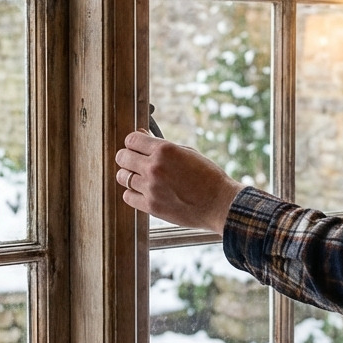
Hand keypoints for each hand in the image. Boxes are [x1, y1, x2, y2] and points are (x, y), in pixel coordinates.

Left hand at [114, 130, 244, 233]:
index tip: (136, 146)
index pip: (131, 139)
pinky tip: (144, 191)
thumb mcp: (188, 152)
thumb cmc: (208, 176)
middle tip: (135, 161)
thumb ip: (162, 146)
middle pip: (122, 157)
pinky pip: (128, 196)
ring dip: (129, 175)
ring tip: (141, 178)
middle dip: (127, 157)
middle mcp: (154, 167)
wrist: (220, 204)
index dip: (133, 142)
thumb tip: (141, 136)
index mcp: (165, 150)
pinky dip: (132, 193)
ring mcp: (151, 188)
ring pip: (122, 177)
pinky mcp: (151, 206)